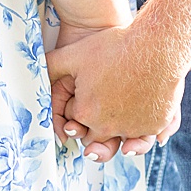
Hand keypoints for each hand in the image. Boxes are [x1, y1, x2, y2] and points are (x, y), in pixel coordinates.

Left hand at [48, 24, 184, 157]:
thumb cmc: (111, 48)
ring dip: (116, 140)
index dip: (74, 116)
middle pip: (96, 140)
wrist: (153, 46)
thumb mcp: (73, 55)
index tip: (76, 109)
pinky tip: (135, 125)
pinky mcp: (155, 126)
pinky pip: (144, 138)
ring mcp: (133, 129)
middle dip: (91, 135)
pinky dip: (139, 135)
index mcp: (85, 112)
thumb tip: (36, 72)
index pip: (74, 125)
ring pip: (121, 144)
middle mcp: (108, 126)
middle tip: (91, 130)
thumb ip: (51, 67)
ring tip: (114, 136)